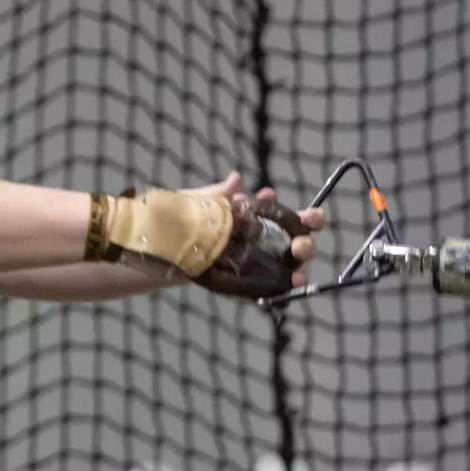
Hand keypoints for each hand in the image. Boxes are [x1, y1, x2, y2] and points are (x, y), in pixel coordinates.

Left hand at [189, 171, 325, 299]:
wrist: (156, 246)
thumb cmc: (178, 219)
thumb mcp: (197, 202)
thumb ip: (218, 194)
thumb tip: (237, 180)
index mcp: (256, 219)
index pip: (290, 218)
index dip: (307, 217)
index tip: (313, 217)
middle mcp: (259, 242)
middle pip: (294, 245)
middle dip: (305, 244)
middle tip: (300, 245)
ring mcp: (250, 265)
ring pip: (283, 269)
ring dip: (295, 271)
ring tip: (298, 275)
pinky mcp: (237, 285)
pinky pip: (260, 290)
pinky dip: (274, 291)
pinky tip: (283, 290)